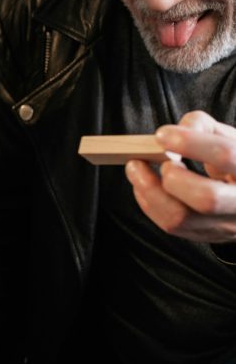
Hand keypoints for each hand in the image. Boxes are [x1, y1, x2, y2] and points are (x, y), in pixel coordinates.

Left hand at [126, 111, 235, 241]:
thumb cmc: (235, 162)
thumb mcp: (230, 138)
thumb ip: (203, 128)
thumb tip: (174, 132)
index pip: (226, 156)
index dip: (191, 143)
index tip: (163, 135)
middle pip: (206, 199)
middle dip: (173, 178)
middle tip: (158, 161)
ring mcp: (225, 225)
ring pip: (181, 218)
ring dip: (150, 192)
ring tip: (137, 168)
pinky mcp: (205, 235)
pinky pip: (170, 225)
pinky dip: (149, 202)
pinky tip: (143, 185)